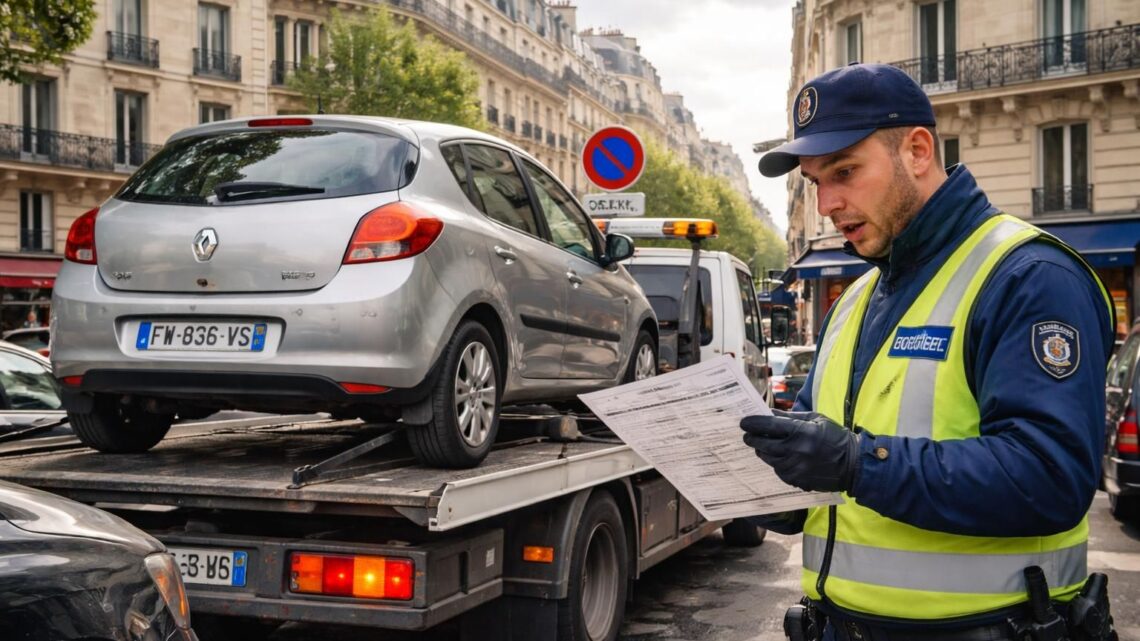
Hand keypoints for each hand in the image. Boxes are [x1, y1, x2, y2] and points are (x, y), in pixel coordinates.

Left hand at [740, 411, 863, 492]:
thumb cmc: (835, 438)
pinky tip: (782, 457)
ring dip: (763, 451)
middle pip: (762, 444)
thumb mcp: (815, 419)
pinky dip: (776, 463)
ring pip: (768, 459)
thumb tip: (768, 413)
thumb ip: (790, 416)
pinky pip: (778, 470)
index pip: (768, 426)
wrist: (853, 464)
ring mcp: (795, 467)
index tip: (743, 422)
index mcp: (801, 431)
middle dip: (752, 438)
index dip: (752, 423)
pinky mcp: (796, 480)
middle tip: (748, 434)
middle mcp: (796, 450)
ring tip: (764, 445)